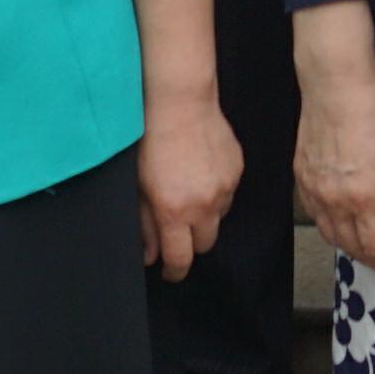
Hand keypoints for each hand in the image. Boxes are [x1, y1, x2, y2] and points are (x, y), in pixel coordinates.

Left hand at [136, 81, 240, 280]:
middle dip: (190, 243)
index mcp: (174, 211)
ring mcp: (224, 187)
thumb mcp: (137, 186)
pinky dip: (215, 191)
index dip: (174, 271)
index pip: (181, 259)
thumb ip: (145, 225)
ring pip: (218, 218)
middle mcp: (204, 204)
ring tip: (188, 191)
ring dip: (204, 215)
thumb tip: (149, 254)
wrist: (180, 102)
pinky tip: (200, 172)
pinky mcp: (237, 170)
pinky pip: (228, 193)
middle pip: (205, 245)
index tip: (169, 271)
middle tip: (176, 229)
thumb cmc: (150, 139)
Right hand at [293, 46, 374, 280]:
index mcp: (363, 198)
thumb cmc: (373, 114)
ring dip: (351, 246)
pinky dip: (331, 226)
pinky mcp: (300, 176)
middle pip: (351, 247)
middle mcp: (333, 201)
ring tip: (370, 245)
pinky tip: (344, 219)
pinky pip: (316, 214)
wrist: (334, 85)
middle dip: (373, 259)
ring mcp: (313, 190)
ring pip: (330, 234)